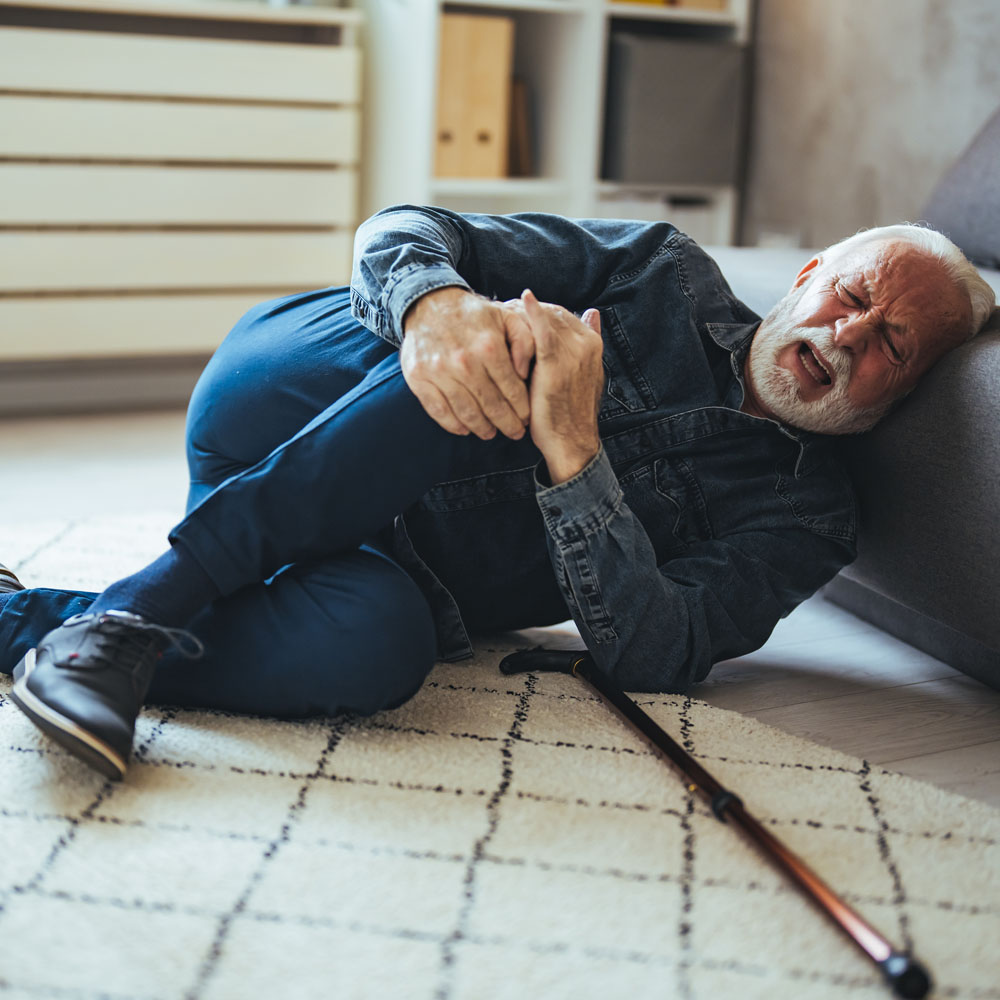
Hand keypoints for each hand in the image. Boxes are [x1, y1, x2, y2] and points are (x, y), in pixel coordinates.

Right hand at [401, 287, 534, 439]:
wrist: (429, 303)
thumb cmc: (474, 315)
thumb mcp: (507, 317)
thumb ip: (525, 342)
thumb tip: (524, 373)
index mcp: (489, 347)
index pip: (512, 390)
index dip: (522, 409)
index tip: (526, 419)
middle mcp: (465, 362)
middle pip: (491, 406)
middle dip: (507, 424)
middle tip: (514, 433)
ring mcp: (440, 372)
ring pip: (467, 413)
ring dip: (482, 428)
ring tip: (490, 433)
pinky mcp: (419, 378)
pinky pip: (439, 411)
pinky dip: (454, 425)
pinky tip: (465, 429)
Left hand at [520, 289, 603, 483]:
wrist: (571, 442)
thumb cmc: (570, 412)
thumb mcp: (582, 374)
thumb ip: (584, 345)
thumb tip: (592, 313)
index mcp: (593, 344)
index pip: (563, 314)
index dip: (540, 310)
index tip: (518, 313)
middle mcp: (586, 343)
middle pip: (554, 312)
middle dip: (528, 309)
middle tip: (504, 310)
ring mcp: (574, 351)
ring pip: (546, 318)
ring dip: (523, 312)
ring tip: (502, 313)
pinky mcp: (556, 363)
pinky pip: (543, 331)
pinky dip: (532, 313)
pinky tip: (521, 300)